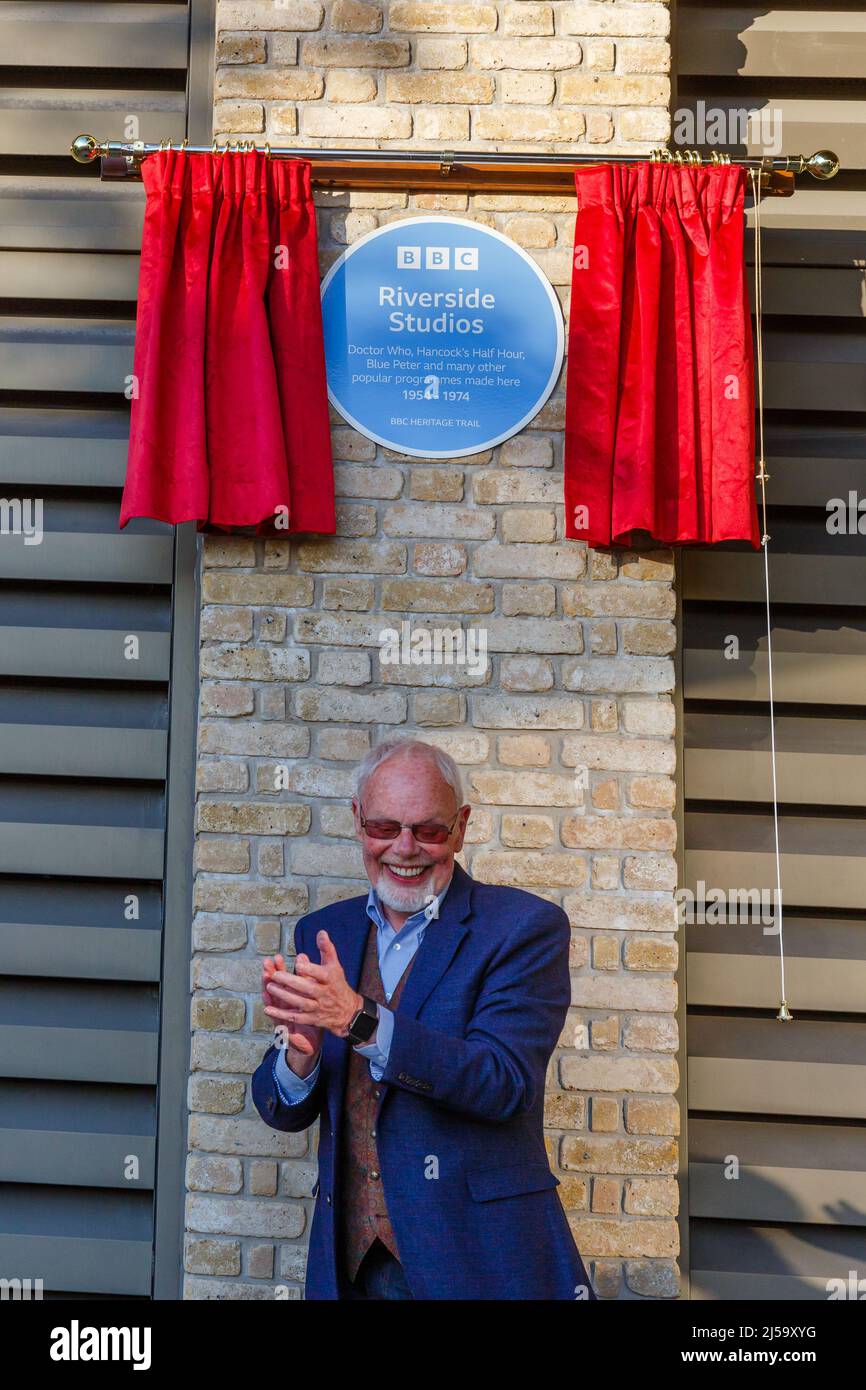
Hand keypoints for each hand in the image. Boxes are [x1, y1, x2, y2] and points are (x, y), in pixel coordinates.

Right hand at [262, 953, 322, 1073]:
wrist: (312, 1040)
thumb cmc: (310, 1013)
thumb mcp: (309, 993)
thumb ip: (305, 975)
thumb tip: (302, 955)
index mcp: (289, 996)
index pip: (282, 980)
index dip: (278, 969)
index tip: (276, 957)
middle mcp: (283, 1006)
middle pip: (274, 989)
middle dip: (270, 977)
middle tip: (266, 965)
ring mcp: (282, 1018)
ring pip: (274, 1005)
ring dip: (269, 996)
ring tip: (265, 986)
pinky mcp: (286, 1032)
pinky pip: (280, 1024)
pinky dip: (275, 1018)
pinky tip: (267, 1010)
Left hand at [263, 932, 361, 1042]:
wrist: (347, 1011)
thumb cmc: (337, 984)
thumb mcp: (334, 965)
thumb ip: (326, 949)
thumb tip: (321, 932)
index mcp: (331, 979)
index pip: (320, 974)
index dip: (310, 969)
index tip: (298, 963)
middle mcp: (325, 994)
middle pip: (308, 988)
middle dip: (291, 982)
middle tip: (275, 975)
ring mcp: (318, 1008)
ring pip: (300, 1003)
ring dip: (284, 996)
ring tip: (270, 986)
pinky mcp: (312, 1019)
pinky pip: (296, 1017)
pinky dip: (282, 1014)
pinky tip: (268, 1009)